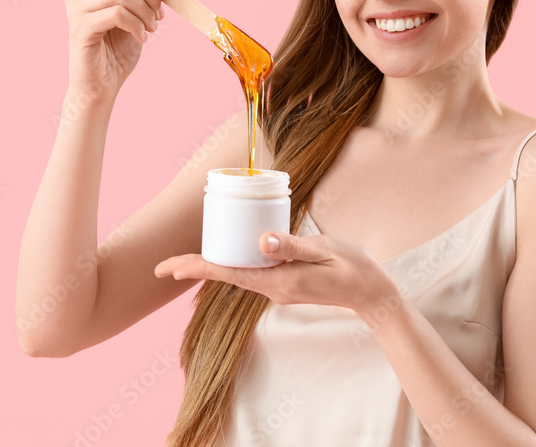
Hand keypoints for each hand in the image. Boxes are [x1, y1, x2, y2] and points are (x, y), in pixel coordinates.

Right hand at [64, 0, 176, 96]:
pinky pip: (117, 14)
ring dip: (145, 10)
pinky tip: (141, 38)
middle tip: (159, 16)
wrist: (101, 86)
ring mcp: (76, 9)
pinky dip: (136, 24)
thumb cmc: (117, 51)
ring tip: (150, 28)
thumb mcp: (138, 14)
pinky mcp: (80, 28)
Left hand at [154, 231, 398, 317]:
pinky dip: (234, 264)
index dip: (198, 268)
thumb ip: (293, 245)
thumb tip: (261, 240)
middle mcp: (274, 289)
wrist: (374, 294)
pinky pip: (252, 273)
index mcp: (280, 281)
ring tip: (184, 260)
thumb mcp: (326, 249)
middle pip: (226, 276)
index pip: (229, 274)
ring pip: (237, 275)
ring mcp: (279, 289)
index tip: (169, 268)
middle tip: (162, 265)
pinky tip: (227, 252)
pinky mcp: (285, 284)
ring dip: (212, 267)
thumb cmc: (354, 267)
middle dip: (196, 269)